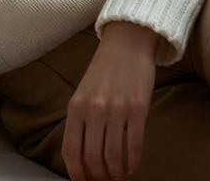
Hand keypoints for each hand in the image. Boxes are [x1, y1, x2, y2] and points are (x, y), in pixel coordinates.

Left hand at [62, 21, 158, 180]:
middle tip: (105, 180)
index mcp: (76, 107)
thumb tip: (81, 155)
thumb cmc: (105, 69)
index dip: (77, 175)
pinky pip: (134, 147)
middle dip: (99, 178)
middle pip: (93, 160)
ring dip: (116, 173)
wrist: (126, 42)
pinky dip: (133, 163)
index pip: (71, 152)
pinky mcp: (137, 109)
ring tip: (119, 174)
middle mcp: (93, 110)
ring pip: (113, 158)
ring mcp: (116, 110)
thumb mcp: (83, 92)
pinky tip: (132, 166)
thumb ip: (81, 120)